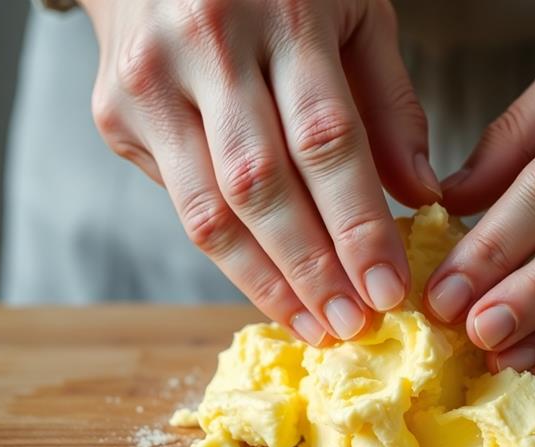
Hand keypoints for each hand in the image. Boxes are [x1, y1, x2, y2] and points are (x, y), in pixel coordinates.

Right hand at [81, 0, 440, 344]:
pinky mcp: (116, 114)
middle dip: (312, 270)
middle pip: (262, 185)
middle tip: (352, 326)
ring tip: (312, 325)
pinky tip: (270, 284)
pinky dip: (230, 252)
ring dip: (265, 282)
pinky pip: (182, 201)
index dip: (357, 225)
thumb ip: (389, 103)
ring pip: (209, 211)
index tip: (388, 289)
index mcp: (283, 13)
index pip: (326, 140)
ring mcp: (150, 82)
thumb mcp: (354, 13)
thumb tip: (418, 195)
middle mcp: (207, 45)